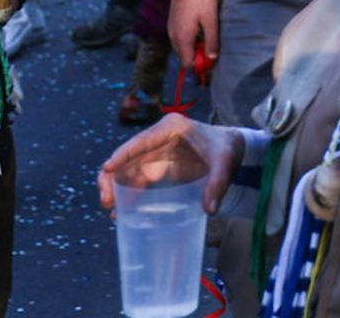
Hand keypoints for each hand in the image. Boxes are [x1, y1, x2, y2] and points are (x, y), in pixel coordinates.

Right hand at [97, 114, 242, 216]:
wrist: (232, 147)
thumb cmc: (227, 148)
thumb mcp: (225, 162)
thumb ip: (217, 184)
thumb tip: (210, 210)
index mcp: (171, 128)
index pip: (141, 141)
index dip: (122, 155)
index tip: (108, 169)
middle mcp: (158, 138)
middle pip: (127, 156)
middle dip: (112, 177)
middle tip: (108, 201)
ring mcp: (155, 151)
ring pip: (127, 169)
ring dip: (116, 187)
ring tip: (112, 210)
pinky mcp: (157, 165)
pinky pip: (136, 178)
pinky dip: (127, 192)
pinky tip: (122, 210)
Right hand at [168, 0, 218, 68]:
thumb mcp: (211, 20)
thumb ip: (211, 41)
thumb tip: (212, 58)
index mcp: (182, 38)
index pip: (187, 63)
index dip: (200, 64)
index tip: (211, 58)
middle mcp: (173, 36)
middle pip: (183, 56)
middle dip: (197, 55)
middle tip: (211, 46)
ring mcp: (170, 28)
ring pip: (181, 46)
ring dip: (193, 46)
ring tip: (206, 34)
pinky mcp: (172, 21)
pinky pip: (178, 37)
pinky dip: (188, 38)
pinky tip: (199, 28)